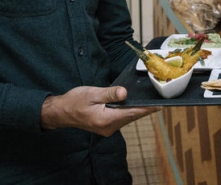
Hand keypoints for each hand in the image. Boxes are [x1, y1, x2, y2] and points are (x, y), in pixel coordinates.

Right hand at [40, 86, 157, 136]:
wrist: (61, 112)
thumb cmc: (74, 101)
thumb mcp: (92, 94)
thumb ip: (110, 94)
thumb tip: (125, 92)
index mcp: (106, 119)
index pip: (132, 113)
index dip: (147, 109)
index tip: (159, 105)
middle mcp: (109, 127)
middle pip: (132, 116)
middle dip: (144, 108)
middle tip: (157, 99)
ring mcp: (107, 129)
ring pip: (127, 118)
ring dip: (136, 110)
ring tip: (148, 101)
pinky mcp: (106, 126)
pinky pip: (121, 119)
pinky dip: (128, 111)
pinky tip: (133, 104)